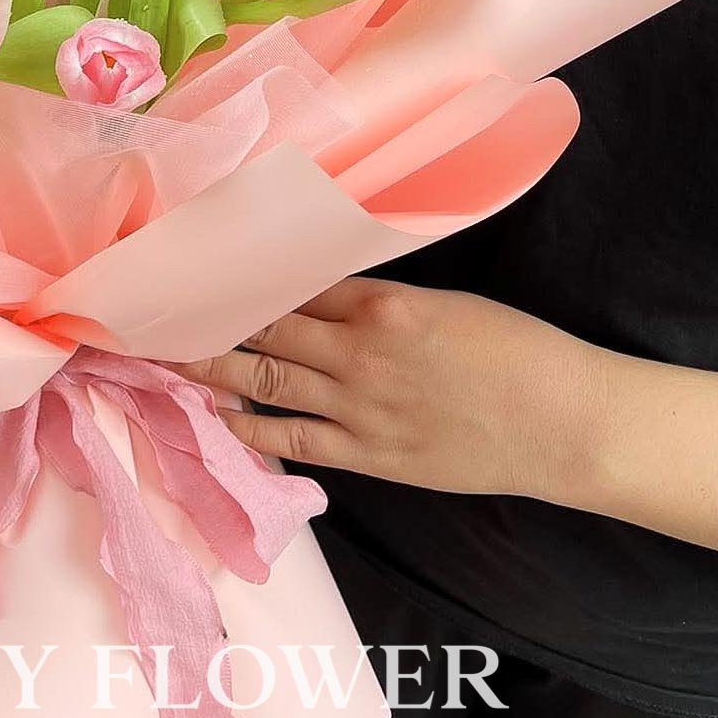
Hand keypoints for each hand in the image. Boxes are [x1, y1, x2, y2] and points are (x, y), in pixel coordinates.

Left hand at [181, 277, 613, 500]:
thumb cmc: (517, 352)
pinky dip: (250, 428)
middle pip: (261, 328)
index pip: (288, 281)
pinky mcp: (370, 454)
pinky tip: (216, 416)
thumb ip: (377, 295)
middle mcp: (357, 351)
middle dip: (204, 316)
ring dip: (208, 367)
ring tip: (160, 355)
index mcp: (379, 302)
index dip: (236, 274)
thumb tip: (316, 283)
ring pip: (263, 381)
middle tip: (151, 306)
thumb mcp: (445, 302)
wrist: (565, 422)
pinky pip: (295, 440)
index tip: (193, 263)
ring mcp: (359, 407)